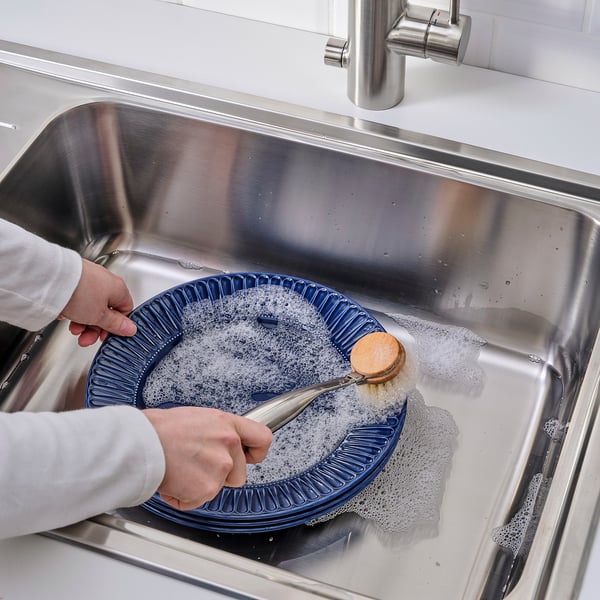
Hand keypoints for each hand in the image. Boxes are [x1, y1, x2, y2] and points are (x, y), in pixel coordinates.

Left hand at [60, 259, 136, 346]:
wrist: (51, 278)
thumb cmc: (79, 292)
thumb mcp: (100, 317)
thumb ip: (116, 324)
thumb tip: (130, 329)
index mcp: (119, 288)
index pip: (125, 310)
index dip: (117, 326)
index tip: (106, 336)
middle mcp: (106, 281)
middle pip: (106, 311)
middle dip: (95, 328)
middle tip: (86, 338)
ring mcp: (89, 279)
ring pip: (91, 306)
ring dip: (83, 321)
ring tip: (73, 329)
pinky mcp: (74, 279)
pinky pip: (79, 299)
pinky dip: (74, 310)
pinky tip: (66, 315)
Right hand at [143, 407, 272, 510]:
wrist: (142, 442)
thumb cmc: (160, 428)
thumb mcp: (197, 418)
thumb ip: (216, 432)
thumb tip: (218, 442)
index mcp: (227, 424)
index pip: (262, 438)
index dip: (257, 452)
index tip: (251, 456)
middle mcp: (229, 444)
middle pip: (239, 473)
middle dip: (219, 475)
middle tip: (195, 465)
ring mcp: (220, 467)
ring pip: (217, 488)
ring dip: (200, 485)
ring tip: (180, 468)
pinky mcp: (207, 488)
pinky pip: (197, 500)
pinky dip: (183, 497)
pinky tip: (173, 479)